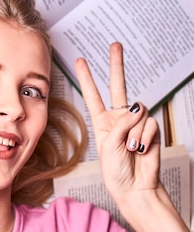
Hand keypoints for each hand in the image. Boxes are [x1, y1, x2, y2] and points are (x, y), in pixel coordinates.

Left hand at [75, 42, 160, 200]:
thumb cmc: (116, 171)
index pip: (93, 95)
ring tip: (131, 148)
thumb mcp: (108, 145)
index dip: (86, 78)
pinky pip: (150, 123)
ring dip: (135, 132)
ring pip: (139, 110)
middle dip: (116, 65)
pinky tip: (141, 149)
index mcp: (102, 122)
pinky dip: (145, 138)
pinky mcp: (151, 130)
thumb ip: (120, 124)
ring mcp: (136, 123)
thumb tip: (138, 108)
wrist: (134, 187)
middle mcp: (119, 118)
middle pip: (117, 86)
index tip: (80, 60)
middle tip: (115, 45)